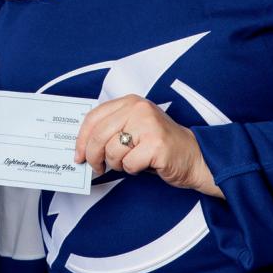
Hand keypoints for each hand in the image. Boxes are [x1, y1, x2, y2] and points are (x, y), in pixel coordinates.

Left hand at [73, 94, 222, 197]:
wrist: (194, 156)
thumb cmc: (159, 145)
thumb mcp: (134, 128)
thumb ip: (111, 130)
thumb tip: (82, 146)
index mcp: (130, 102)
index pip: (94, 117)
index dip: (82, 139)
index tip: (78, 154)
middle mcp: (139, 109)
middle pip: (99, 135)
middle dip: (93, 156)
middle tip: (96, 167)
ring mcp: (148, 125)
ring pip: (112, 151)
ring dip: (117, 164)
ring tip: (130, 162)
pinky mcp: (156, 144)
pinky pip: (129, 164)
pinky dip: (132, 170)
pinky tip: (143, 165)